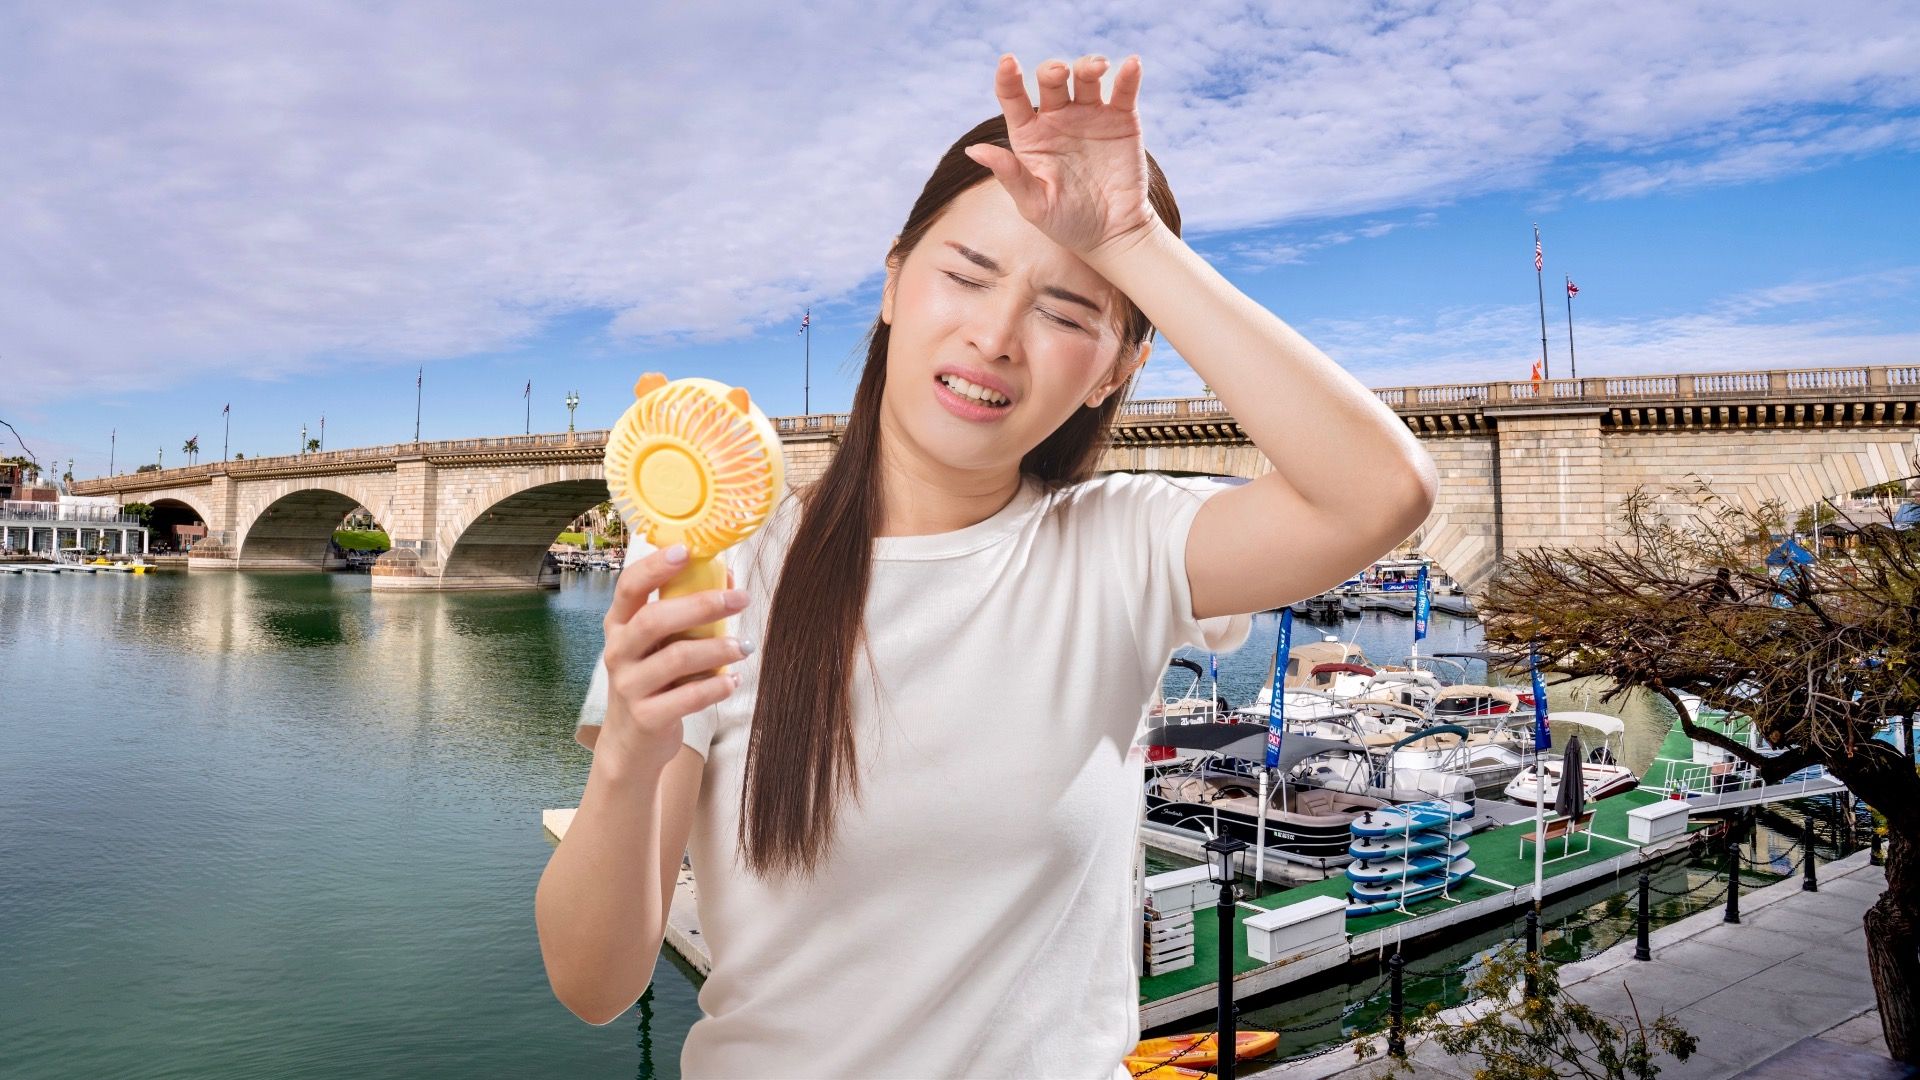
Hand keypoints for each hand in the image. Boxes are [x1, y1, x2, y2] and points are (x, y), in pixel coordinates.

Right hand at [594, 545, 751, 772]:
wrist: (631, 745)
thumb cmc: (652, 682)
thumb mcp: (658, 646)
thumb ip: (686, 614)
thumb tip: (730, 578)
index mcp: (620, 625)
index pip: (629, 586)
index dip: (656, 566)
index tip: (687, 550)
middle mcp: (619, 651)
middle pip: (656, 619)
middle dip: (702, 605)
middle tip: (741, 600)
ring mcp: (628, 686)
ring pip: (676, 658)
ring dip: (718, 649)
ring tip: (745, 647)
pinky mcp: (646, 717)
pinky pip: (687, 697)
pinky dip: (717, 686)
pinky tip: (734, 681)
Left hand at [965, 53, 1157, 259]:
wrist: (1112, 234)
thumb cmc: (1065, 222)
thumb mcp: (1034, 204)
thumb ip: (1009, 175)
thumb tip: (972, 150)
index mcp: (1030, 134)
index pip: (1012, 97)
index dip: (1007, 77)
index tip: (1007, 62)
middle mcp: (1058, 118)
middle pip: (1051, 79)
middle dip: (1053, 70)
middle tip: (1059, 74)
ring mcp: (1090, 115)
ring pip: (1086, 76)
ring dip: (1089, 65)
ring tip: (1098, 68)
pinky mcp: (1121, 119)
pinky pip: (1123, 90)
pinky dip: (1128, 74)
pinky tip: (1132, 64)